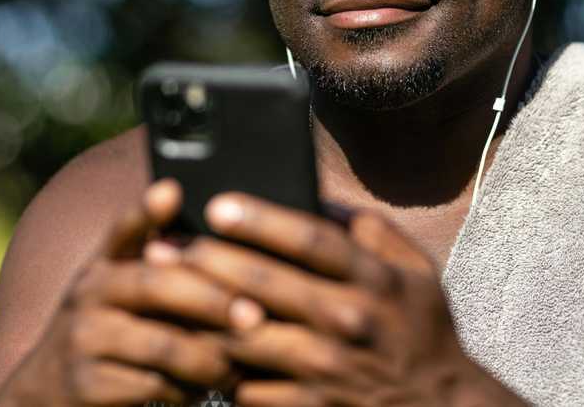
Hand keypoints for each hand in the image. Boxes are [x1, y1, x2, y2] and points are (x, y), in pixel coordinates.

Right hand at [0, 180, 253, 405]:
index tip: (171, 190)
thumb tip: (178, 195)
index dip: (145, 211)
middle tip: (254, 316)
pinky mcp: (85, 386)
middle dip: (212, 299)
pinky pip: (154, 386)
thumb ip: (150, 255)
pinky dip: (188, 390)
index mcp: (102, 267)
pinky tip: (206, 389)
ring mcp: (83, 341)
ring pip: (163, 345)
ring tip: (237, 365)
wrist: (44, 397)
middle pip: (157, 286)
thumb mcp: (117, 291)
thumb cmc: (105, 333)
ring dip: (210, 358)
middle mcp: (87, 295)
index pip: (123, 230)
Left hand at [179, 194, 527, 406]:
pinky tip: (193, 345)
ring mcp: (325, 370)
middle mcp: (348, 322)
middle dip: (208, 260)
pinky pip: (246, 386)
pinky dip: (216, 365)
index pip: (313, 240)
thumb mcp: (416, 270)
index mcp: (375, 280)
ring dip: (198, 314)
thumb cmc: (420, 328)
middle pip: (264, 284)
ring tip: (164, 291)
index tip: (219, 204)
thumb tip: (318, 197)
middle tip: (169, 245)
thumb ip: (370, 230)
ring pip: (243, 338)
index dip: (262, 219)